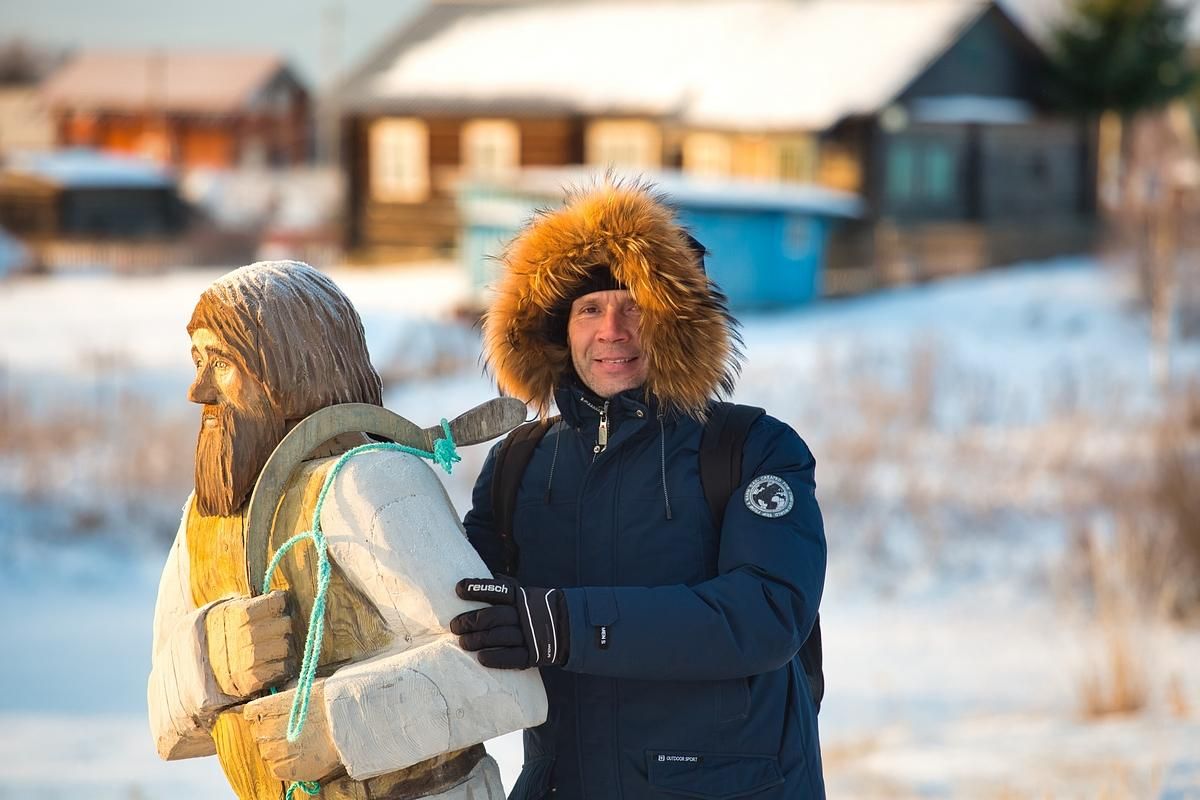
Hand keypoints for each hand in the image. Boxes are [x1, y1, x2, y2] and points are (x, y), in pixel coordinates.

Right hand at [205, 590, 295, 697]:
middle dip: (283, 625)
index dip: (280, 602)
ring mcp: (248, 660)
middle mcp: (244, 636)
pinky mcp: (251, 680)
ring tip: (274, 645)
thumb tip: (281, 597)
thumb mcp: (228, 609)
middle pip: (285, 624)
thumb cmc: (218, 631)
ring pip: (286, 647)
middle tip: (276, 628)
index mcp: (238, 614)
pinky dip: (281, 666)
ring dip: (284, 646)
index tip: (277, 605)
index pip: (276, 602)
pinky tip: (272, 661)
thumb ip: (252, 603)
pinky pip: (281, 669)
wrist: (193, 664)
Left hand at [243, 679, 340, 782]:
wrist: (344, 724)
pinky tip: (302, 755)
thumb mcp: (301, 692)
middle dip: (271, 733)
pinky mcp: (282, 770)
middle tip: (292, 731)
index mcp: (264, 709)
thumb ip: (284, 700)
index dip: (263, 715)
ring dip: (278, 749)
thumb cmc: (327, 703)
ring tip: (301, 744)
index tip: (274, 716)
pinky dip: (286, 764)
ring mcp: (271, 753)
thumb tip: (280, 704)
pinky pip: (276, 769)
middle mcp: (262, 731)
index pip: (250, 714)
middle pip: (258, 734)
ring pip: (267, 753)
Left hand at [451, 576, 569, 668]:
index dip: (477, 588)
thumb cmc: (538, 609)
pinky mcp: (533, 654)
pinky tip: (481, 658)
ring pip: (498, 637)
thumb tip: (491, 573)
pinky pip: (511, 657)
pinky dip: (495, 658)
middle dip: (469, 621)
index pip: (497, 591)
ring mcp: (529, 635)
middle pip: (492, 616)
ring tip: (462, 642)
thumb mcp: (527, 594)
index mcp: (522, 597)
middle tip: (454, 626)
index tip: (458, 589)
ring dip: (477, 640)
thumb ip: (508, 587)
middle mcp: (524, 614)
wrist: (568, 628)